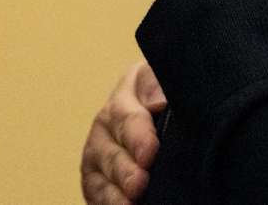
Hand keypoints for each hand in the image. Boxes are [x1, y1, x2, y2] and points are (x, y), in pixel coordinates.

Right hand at [80, 61, 166, 203]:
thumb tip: (158, 102)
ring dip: (114, 195)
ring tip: (130, 204)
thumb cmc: (170, 89)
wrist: (163, 105)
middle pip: (112, 154)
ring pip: (101, 179)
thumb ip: (158, 85)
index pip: (128, 118)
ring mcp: (98, 156)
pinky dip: (107, 204)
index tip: (150, 154)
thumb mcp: (166, 76)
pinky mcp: (97, 180)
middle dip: (126, 172)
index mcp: (124, 98)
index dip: (139, 137)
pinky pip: (97, 196)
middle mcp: (105, 128)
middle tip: (139, 185)